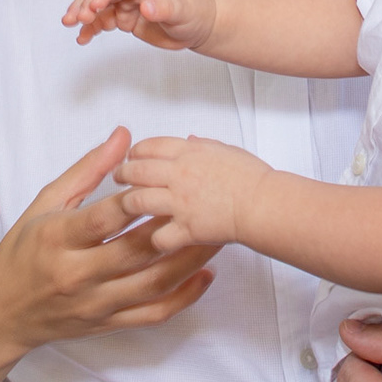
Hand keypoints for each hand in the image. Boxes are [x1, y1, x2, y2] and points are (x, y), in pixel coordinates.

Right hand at [0, 127, 218, 356]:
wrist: (3, 313)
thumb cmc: (23, 251)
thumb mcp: (45, 203)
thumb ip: (87, 170)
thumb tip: (122, 136)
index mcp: (57, 239)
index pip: (104, 219)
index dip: (137, 200)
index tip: (166, 180)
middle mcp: (76, 275)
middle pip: (136, 251)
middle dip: (175, 227)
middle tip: (207, 204)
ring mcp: (94, 304)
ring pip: (152, 283)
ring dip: (190, 260)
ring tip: (217, 236)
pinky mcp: (107, 325)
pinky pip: (153, 314)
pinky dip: (184, 296)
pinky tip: (205, 275)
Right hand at [62, 0, 216, 49]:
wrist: (202, 25)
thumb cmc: (196, 11)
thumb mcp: (184, 10)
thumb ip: (165, 8)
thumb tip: (146, 7)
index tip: (93, 7)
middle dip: (87, 3)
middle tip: (73, 18)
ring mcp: (129, 4)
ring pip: (100, 7)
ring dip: (84, 15)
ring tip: (71, 26)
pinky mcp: (127, 19)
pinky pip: (104, 21)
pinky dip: (92, 28)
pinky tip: (83, 37)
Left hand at [115, 135, 270, 250]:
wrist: (263, 203)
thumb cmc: (252, 177)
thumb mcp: (227, 151)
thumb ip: (203, 146)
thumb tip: (190, 141)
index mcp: (189, 153)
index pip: (150, 147)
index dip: (135, 152)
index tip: (130, 157)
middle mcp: (179, 175)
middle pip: (137, 170)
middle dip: (123, 174)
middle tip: (118, 178)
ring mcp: (180, 203)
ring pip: (138, 201)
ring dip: (128, 203)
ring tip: (126, 206)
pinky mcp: (185, 229)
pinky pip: (158, 236)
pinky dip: (154, 239)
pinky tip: (155, 240)